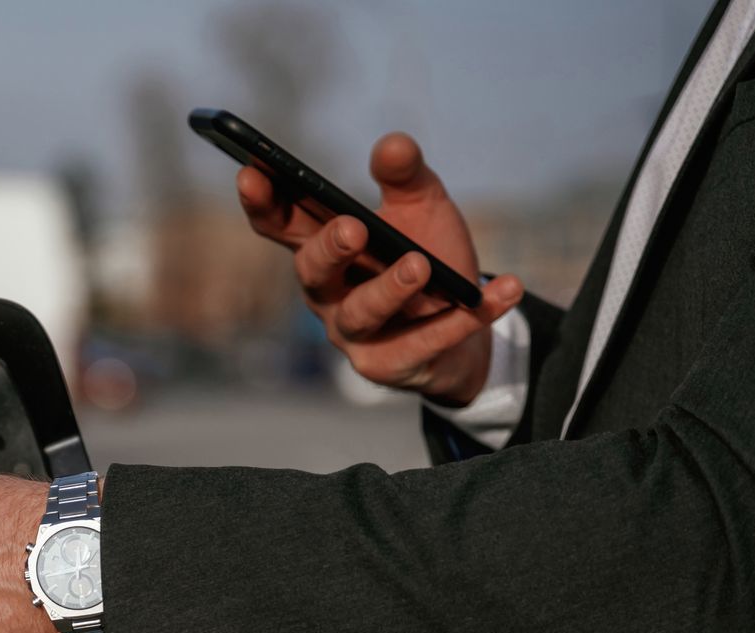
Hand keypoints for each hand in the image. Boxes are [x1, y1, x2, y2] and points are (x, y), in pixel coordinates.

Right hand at [239, 132, 521, 404]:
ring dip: (390, 289)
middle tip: (353, 228)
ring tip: (420, 265)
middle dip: (329, 250)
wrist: (464, 324)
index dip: (263, 203)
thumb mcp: (420, 210)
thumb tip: (393, 144)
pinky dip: (463, 318)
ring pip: (362, 315)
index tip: (252, 172)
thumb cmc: (427, 260)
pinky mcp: (391, 366)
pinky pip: (426, 343)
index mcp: (324, 250)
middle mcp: (329, 295)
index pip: (281, 227)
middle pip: (313, 274)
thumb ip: (405, 177)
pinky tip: (501, 289)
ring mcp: (356, 335)